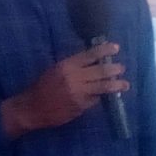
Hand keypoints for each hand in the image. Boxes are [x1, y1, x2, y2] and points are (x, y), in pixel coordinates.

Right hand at [1, 43, 127, 137]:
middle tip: (121, 68)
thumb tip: (92, 64)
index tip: (115, 48)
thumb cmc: (42, 87)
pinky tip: (104, 97)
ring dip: (115, 85)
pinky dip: (99, 98)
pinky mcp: (80, 106)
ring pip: (102, 87)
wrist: (31, 108)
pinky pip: (94, 100)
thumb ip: (72, 67)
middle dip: (113, 69)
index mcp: (66, 66)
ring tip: (124, 84)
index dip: (104, 50)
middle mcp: (74, 78)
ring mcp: (78, 93)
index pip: (89, 55)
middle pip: (100, 71)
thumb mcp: (54, 71)